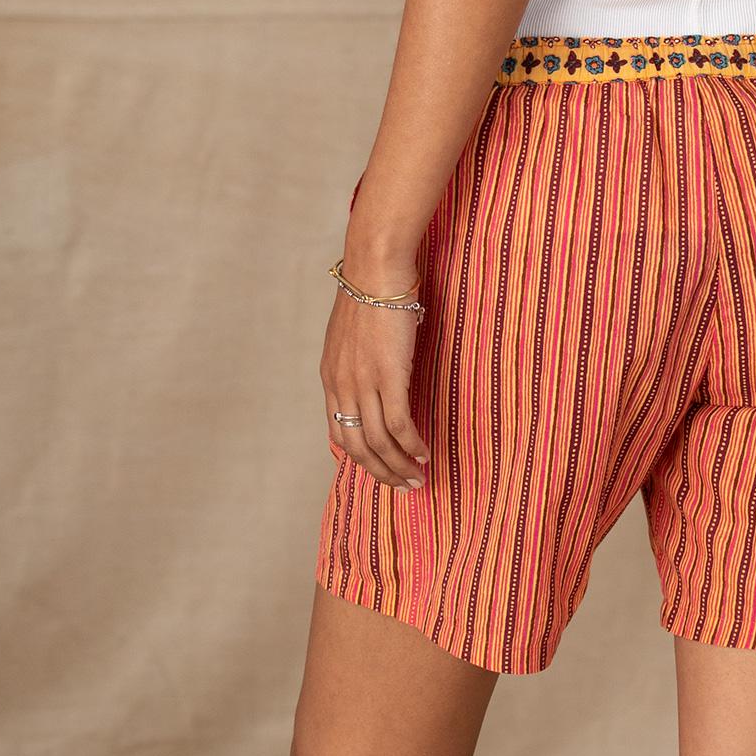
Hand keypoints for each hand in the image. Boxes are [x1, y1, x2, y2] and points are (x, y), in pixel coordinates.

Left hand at [320, 261, 429, 490]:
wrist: (375, 270)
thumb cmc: (370, 291)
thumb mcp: (350, 332)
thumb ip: (354, 357)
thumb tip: (372, 368)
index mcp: (331, 377)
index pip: (339, 432)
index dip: (360, 458)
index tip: (379, 469)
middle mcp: (342, 386)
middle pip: (357, 447)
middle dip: (381, 472)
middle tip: (403, 485)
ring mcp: (363, 383)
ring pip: (378, 442)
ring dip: (399, 465)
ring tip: (418, 477)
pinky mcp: (388, 376)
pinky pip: (399, 424)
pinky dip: (412, 444)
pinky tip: (424, 452)